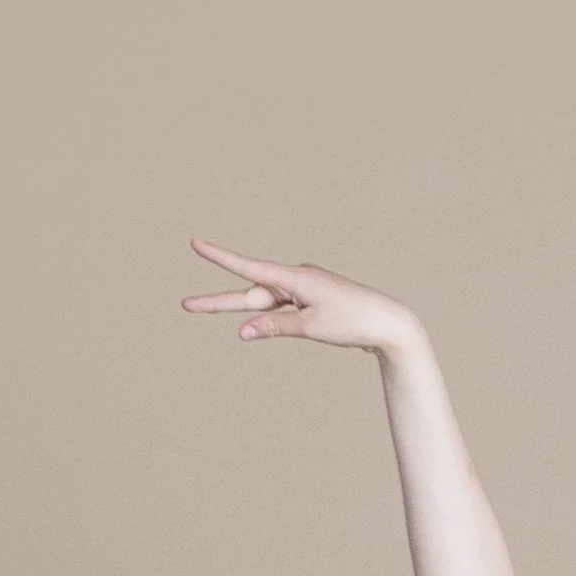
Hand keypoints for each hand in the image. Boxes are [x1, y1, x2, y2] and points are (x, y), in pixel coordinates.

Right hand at [180, 243, 421, 353]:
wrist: (390, 324)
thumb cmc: (353, 322)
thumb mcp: (310, 327)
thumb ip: (275, 327)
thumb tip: (243, 332)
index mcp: (294, 278)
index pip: (247, 268)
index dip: (219, 257)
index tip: (195, 243)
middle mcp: (296, 280)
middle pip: (250, 294)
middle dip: (217, 302)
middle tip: (185, 305)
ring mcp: (304, 292)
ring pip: (265, 305)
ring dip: (245, 316)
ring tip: (214, 316)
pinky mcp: (313, 305)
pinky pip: (282, 312)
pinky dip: (270, 321)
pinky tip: (257, 326)